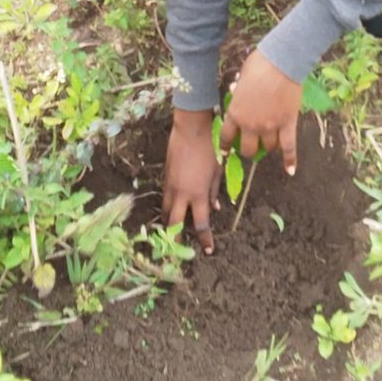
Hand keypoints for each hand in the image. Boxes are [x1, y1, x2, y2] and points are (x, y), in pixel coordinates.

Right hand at [162, 108, 221, 255]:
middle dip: (176, 239)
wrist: (191, 130)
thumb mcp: (217, 172)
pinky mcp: (165, 177)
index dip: (204, 239)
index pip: (200, 224)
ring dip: (169, 223)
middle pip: (174, 224)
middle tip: (179, 250)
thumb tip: (215, 208)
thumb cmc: (209, 148)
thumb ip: (214, 192)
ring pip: (165, 211)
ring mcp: (170, 186)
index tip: (208, 250)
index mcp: (197, 194)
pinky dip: (168, 206)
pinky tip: (172, 208)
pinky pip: (164, 197)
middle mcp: (181, 194)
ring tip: (173, 231)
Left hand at [219, 48, 300, 175]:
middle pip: (248, 149)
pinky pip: (289, 148)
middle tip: (252, 146)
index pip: (227, 136)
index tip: (226, 151)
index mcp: (235, 113)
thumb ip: (238, 90)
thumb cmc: (259, 65)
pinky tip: (290, 170)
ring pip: (268, 147)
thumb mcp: (241, 77)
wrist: (281, 61)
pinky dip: (290, 160)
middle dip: (249, 149)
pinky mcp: (287, 124)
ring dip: (268, 146)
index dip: (226, 146)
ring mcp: (270, 126)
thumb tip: (235, 90)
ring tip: (270, 144)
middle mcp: (251, 124)